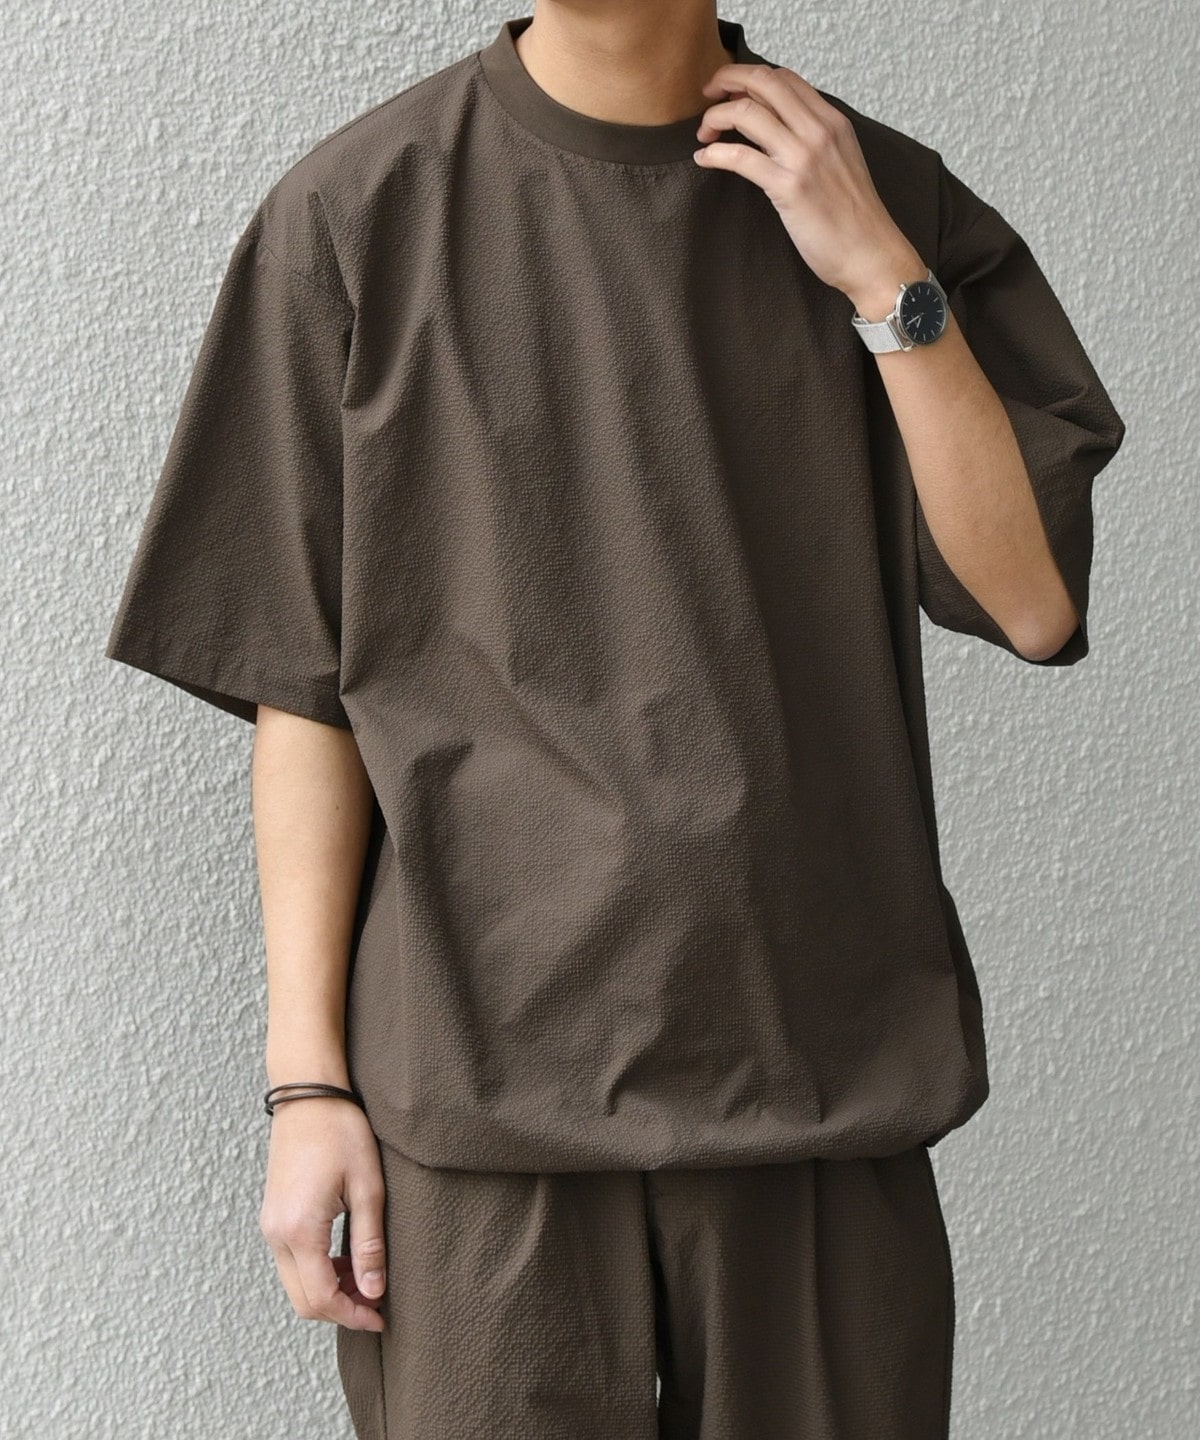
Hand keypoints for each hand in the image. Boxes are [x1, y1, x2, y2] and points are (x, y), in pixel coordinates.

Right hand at [259, 1098, 387, 1331]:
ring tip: (365, 1276)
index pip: (321, 1297)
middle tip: (376, 1301)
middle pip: (302, 1300)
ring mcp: (269, 1225)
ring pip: (295, 1283)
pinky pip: (290, 1262)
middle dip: (339, 1309)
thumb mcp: (367, 1187)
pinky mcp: (272, 1216)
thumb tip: (373, 1289)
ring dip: (328, 1290)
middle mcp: (276, 1234)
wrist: (308, 1095)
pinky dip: (316, 1271)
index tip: (381, 1316)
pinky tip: (344, 1256)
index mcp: (299, 1230)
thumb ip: (369, 1243)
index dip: (352, 1315)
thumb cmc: (341, 1132)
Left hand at [692, 62, 921, 310]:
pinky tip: (704, 158)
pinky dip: (715, 153)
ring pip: (748, 112)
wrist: (871, 255)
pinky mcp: (788, 188)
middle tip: (708, 95)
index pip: (785, 78)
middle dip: (727, 80)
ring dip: (716, 117)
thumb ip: (815, 140)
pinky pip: (741, 157)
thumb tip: (782, 130)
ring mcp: (804, 157)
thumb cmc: (854, 219)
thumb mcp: (842, 162)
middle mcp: (819, 131)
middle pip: (763, 82)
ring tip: (704, 132)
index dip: (751, 77)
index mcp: (833, 122)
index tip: (731, 91)